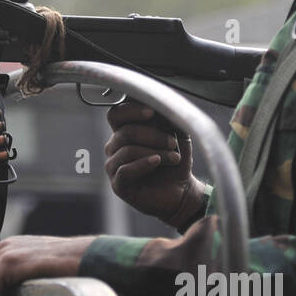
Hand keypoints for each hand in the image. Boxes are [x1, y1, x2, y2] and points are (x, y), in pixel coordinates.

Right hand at [104, 102, 204, 230]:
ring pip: (127, 150)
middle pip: (125, 132)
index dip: (130, 111)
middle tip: (172, 142)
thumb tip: (164, 104)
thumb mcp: (178, 136)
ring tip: (174, 157)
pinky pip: (125, 169)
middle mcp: (115, 147)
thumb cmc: (176, 162)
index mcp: (124, 132)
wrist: (181, 191)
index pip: (116, 115)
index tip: (152, 112)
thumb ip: (170, 120)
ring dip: (155, 151)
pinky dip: (143, 163)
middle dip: (152, 135)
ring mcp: (114, 166)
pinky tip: (157, 162)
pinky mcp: (118, 184)